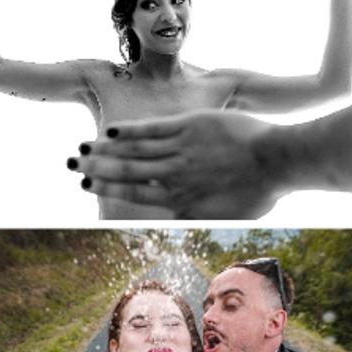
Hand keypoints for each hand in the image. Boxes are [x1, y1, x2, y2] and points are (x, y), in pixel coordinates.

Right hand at [69, 111, 283, 218]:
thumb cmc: (260, 191)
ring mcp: (180, 150)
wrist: (281, 160)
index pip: (133, 194)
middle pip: (125, 171)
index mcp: (180, 201)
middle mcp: (173, 177)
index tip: (85, 183)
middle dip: (95, 167)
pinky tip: (111, 131)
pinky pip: (153, 129)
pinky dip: (130, 131)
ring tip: (82, 147)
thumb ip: (199, 217)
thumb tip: (182, 224)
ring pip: (134, 150)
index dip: (105, 188)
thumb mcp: (227, 216)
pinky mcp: (190, 127)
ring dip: (104, 150)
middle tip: (70, 163)